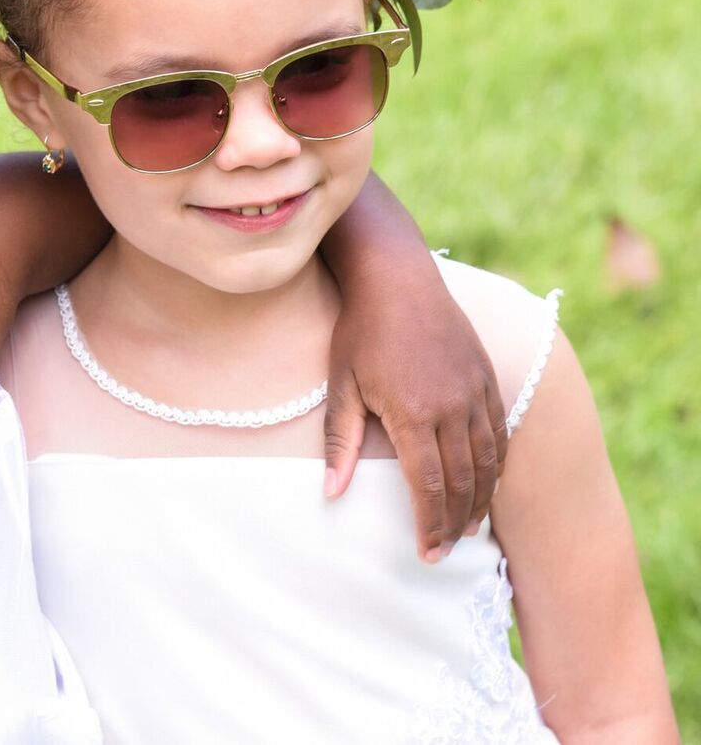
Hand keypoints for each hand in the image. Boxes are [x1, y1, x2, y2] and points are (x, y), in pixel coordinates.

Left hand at [325, 260, 506, 562]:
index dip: (429, 524)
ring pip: (488, 461)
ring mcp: (475, 392)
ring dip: (480, 500)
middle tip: (445, 552)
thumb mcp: (341, 386)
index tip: (426, 553)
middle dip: (455, 523)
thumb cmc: (360, 332)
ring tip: (468, 530)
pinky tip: (487, 485)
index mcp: (414, 413)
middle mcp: (453, 407)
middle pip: (463, 481)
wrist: (397, 278)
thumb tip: (331, 492)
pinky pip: (499, 433)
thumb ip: (339, 442)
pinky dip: (496, 466)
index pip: (428, 485)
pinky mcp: (487, 378)